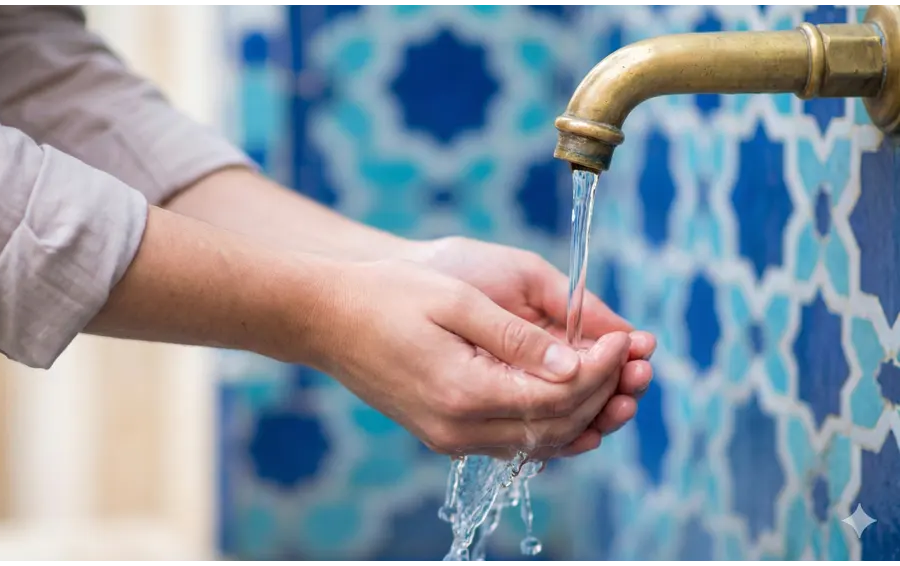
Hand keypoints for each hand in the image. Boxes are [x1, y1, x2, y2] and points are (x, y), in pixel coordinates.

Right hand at [304, 258, 632, 455]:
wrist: (325, 317)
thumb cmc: (386, 295)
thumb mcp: (456, 301)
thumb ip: (516, 337)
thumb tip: (572, 363)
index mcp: (463, 393)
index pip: (558, 395)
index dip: (602, 368)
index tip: (625, 337)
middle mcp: (459, 430)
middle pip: (556, 426)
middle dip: (604, 393)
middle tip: (634, 357)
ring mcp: (450, 438)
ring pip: (539, 442)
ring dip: (584, 414)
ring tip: (620, 383)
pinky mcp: (445, 434)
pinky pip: (513, 441)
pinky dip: (551, 425)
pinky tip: (575, 404)